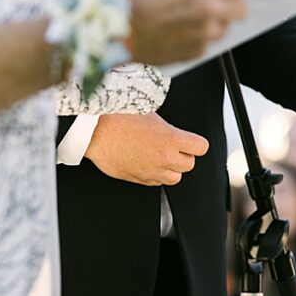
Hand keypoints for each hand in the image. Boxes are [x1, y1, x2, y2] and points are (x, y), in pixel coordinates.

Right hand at [84, 113, 208, 186]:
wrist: (94, 130)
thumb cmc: (119, 117)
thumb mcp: (149, 112)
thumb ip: (166, 127)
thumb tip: (171, 130)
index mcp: (171, 139)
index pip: (201, 147)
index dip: (196, 143)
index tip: (191, 141)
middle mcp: (164, 158)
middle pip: (189, 164)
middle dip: (184, 156)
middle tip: (173, 147)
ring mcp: (151, 171)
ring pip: (175, 178)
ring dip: (172, 169)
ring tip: (161, 156)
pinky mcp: (137, 179)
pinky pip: (156, 183)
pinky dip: (156, 175)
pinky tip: (146, 162)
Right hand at [127, 0, 246, 64]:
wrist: (122, 29)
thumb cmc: (141, 3)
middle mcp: (208, 9)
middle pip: (241, 10)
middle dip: (233, 8)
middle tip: (221, 8)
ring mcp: (205, 32)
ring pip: (224, 28)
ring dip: (213, 25)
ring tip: (189, 22)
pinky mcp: (199, 51)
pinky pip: (208, 44)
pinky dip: (199, 40)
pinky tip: (180, 34)